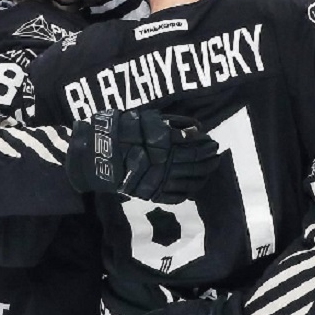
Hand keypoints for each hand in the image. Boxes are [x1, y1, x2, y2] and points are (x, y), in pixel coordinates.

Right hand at [67, 109, 220, 202]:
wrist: (98, 156)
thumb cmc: (122, 132)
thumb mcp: (148, 120)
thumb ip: (172, 125)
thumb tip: (196, 130)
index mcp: (166, 144)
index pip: (194, 145)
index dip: (206, 144)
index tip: (212, 141)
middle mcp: (166, 163)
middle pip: (195, 162)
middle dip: (209, 158)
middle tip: (216, 154)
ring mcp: (160, 180)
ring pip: (191, 179)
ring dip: (204, 173)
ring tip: (211, 168)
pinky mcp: (153, 193)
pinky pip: (178, 195)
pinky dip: (191, 190)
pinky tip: (197, 184)